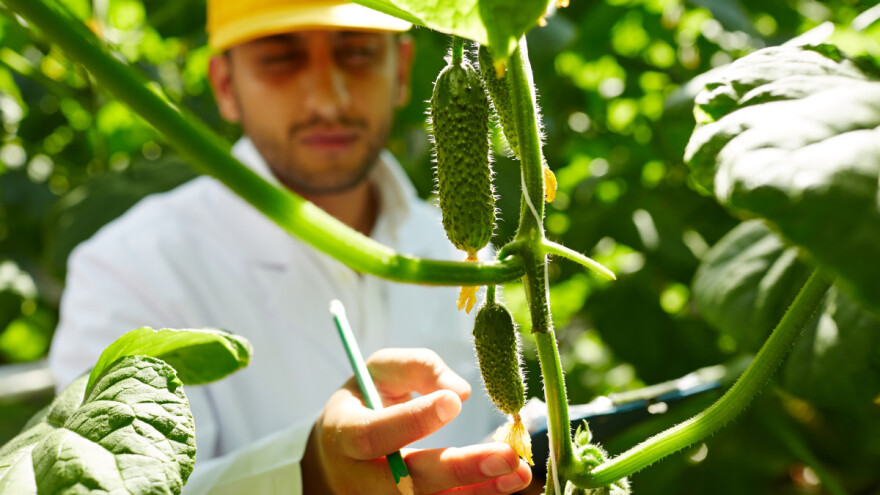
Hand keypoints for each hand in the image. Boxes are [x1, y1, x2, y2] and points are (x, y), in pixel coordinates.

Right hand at [303, 348, 531, 493]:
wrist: (339, 456)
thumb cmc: (364, 403)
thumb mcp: (379, 371)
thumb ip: (418, 368)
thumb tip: (460, 392)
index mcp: (343, 433)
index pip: (374, 434)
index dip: (413, 421)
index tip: (452, 402)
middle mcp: (358, 478)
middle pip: (408, 482)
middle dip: (458, 470)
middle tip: (505, 455)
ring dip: (478, 490)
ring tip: (518, 473)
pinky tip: (507, 482)